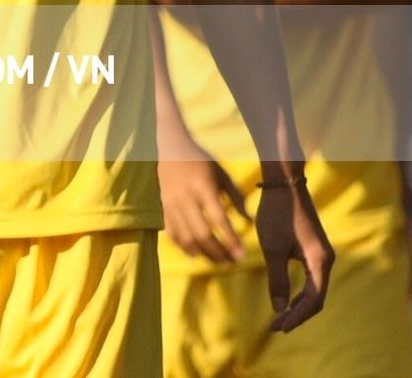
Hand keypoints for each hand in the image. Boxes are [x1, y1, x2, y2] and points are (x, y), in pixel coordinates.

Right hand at [157, 129, 248, 263]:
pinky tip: (196, 255)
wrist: (172, 148)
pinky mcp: (163, 206)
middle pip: (201, 233)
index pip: (219, 219)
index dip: (231, 239)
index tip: (242, 255)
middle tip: (231, 262)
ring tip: (217, 261)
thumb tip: (248, 222)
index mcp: (203, 186)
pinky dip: (183, 247)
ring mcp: (171, 202)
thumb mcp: (222, 174)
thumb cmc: (202, 161)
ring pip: (186, 237)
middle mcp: (185, 196)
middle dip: (218, 252)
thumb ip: (236, 198)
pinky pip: (172, 233)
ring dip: (203, 253)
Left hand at [254, 179, 333, 331]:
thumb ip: (277, 279)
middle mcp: (326, 260)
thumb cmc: (277, 213)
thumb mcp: (272, 248)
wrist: (285, 183)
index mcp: (321, 261)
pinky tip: (285, 299)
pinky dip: (299, 292)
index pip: (314, 299)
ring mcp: (322, 254)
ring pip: (314, 289)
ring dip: (298, 305)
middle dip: (297, 314)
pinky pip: (311, 278)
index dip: (297, 316)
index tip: (279, 327)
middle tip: (276, 328)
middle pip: (316, 297)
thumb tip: (278, 308)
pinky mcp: (314, 250)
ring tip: (279, 319)